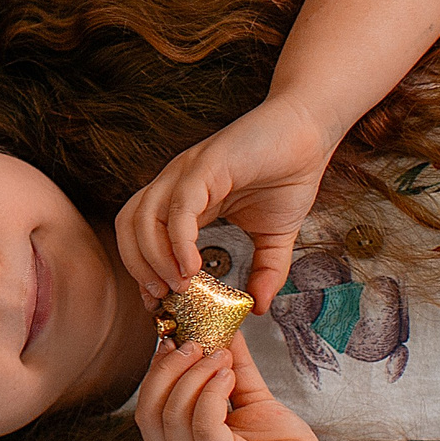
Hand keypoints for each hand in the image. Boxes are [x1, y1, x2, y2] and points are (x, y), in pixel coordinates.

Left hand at [115, 95, 334, 313]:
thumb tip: (260, 307)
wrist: (310, 133)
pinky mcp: (206, 165)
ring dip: (153, 258)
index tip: (160, 304)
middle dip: (138, 267)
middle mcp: (176, 184)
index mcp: (185, 200)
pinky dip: (178, 239)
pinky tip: (191, 266)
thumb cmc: (289, 174)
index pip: (142, 236)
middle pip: (129, 226)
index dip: (144, 272)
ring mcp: (187, 172)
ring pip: (144, 216)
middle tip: (162, 299)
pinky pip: (179, 205)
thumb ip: (266, 272)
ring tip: (178, 286)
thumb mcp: (275, 237)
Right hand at [134, 332, 338, 440]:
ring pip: (174, 416)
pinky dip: (211, 392)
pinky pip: (203, 425)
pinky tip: (229, 376)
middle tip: (196, 343)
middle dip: (167, 369)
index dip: (155, 372)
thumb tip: (224, 329)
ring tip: (222, 357)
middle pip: (150, 412)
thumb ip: (235, 370)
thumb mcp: (252, 403)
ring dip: (194, 375)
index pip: (148, 412)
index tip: (175, 340)